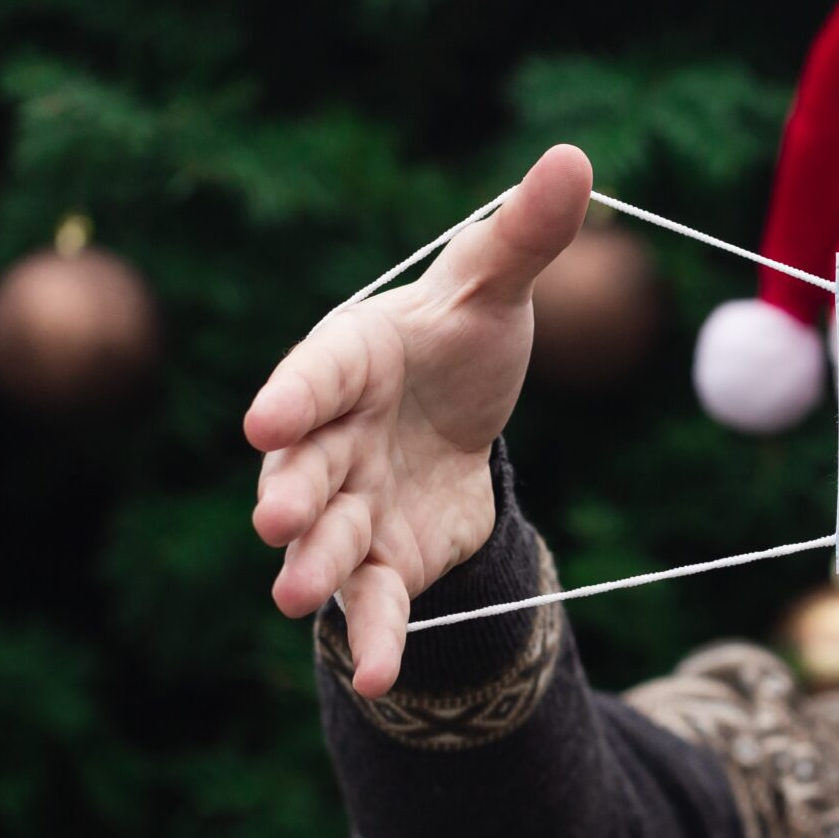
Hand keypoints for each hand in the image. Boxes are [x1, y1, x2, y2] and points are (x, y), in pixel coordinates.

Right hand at [245, 144, 591, 697]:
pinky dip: (376, 640)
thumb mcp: (497, 286)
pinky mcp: (381, 559)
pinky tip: (379, 679)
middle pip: (303, 464)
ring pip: (324, 539)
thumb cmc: (463, 337)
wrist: (463, 415)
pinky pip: (374, 603)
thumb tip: (573, 158)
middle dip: (289, 491)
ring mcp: (348, 502)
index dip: (292, 394)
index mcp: (349, 356)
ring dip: (310, 567)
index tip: (265, 419)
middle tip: (275, 517)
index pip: (315, 372)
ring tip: (296, 596)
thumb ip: (525, 234)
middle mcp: (332, 435)